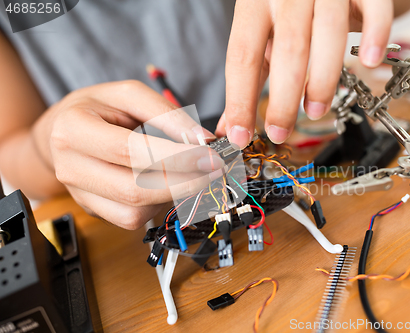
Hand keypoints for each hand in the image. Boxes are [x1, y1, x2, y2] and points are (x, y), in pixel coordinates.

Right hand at [32, 81, 222, 228]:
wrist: (62, 131)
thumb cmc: (97, 108)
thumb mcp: (128, 94)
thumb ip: (167, 113)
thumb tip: (202, 140)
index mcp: (74, 130)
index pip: (132, 151)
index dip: (177, 158)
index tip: (211, 157)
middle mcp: (71, 167)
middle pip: (135, 189)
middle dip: (184, 183)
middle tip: (214, 171)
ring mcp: (80, 194)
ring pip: (135, 211)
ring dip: (174, 196)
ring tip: (193, 175)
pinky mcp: (93, 209)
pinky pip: (131, 219)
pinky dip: (157, 206)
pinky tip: (168, 186)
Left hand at [217, 0, 392, 145]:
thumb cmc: (288, 3)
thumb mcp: (261, 27)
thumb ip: (249, 71)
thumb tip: (231, 124)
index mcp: (256, 2)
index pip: (243, 55)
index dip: (241, 99)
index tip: (242, 134)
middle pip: (287, 49)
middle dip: (283, 99)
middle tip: (280, 131)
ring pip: (328, 33)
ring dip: (323, 80)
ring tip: (315, 110)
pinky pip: (374, 8)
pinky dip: (375, 36)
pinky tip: (369, 61)